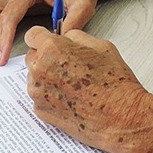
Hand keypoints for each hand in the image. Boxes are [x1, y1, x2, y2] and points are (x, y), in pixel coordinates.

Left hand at [24, 26, 152, 152]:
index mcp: (52, 49)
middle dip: (45, 57)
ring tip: (72, 83)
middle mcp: (40, 70)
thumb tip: (67, 37)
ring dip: (46, 76)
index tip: (49, 42)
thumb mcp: (100, 46)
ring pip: (34, 77)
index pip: (32, 35)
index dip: (43, 37)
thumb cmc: (114, 84)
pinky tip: (70, 97)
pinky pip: (39, 96)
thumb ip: (76, 37)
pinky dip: (49, 95)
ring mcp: (38, 93)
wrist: (120, 117)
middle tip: (66, 64)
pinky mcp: (40, 111)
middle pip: (32, 56)